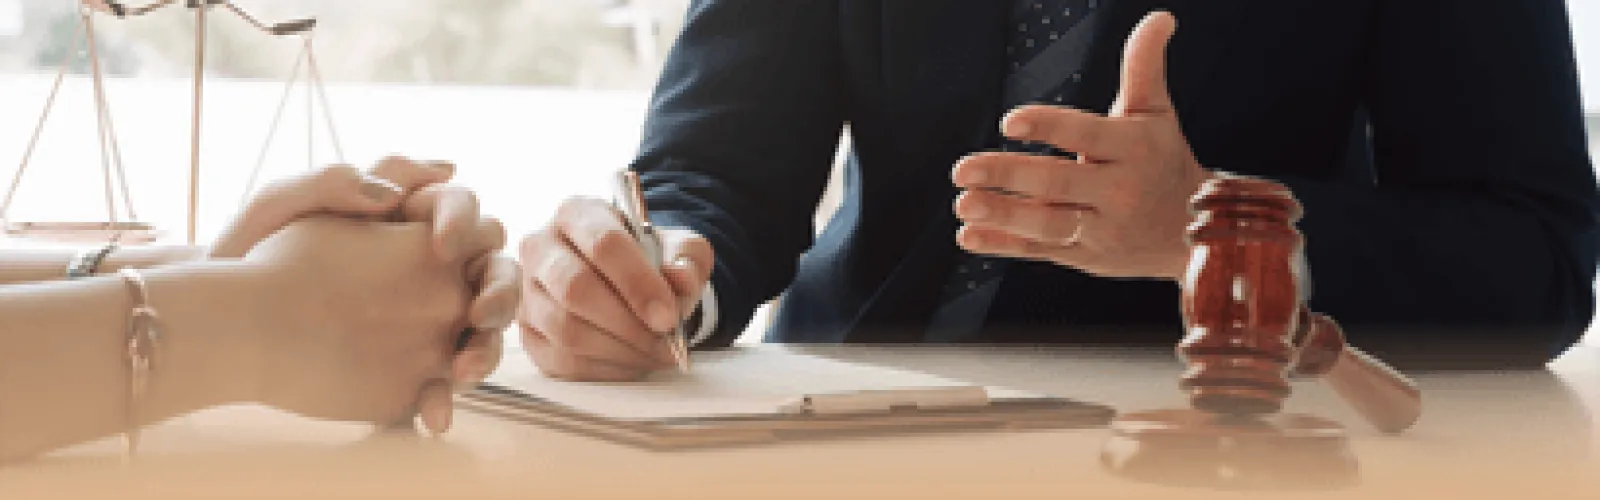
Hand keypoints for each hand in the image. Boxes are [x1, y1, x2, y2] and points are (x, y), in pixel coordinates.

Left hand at [218, 158, 517, 431]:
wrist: (222, 322)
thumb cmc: (250, 252)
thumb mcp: (284, 205)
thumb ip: (337, 182)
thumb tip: (396, 196)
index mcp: (407, 218)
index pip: (461, 207)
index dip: (461, 222)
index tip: (440, 247)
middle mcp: (430, 269)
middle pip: (492, 270)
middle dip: (500, 292)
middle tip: (480, 314)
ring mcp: (427, 321)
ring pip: (481, 331)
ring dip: (487, 349)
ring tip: (463, 371)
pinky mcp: (412, 366)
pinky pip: (443, 381)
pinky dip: (445, 400)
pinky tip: (433, 415)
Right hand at [517, 197, 712, 380]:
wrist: (624, 280)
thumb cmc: (648, 259)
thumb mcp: (678, 248)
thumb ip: (687, 258)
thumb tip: (681, 278)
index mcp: (578, 214)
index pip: (604, 244)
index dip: (638, 284)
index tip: (668, 316)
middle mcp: (541, 247)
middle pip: (575, 288)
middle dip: (628, 323)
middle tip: (664, 341)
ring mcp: (527, 291)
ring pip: (565, 328)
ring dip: (618, 350)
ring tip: (654, 353)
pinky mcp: (528, 331)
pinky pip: (561, 359)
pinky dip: (604, 369)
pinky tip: (633, 363)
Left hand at [951, 11, 1212, 279]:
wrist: (1193, 233)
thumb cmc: (1162, 159)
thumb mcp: (1156, 113)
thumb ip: (1144, 66)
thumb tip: (1159, 17)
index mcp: (1133, 149)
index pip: (1086, 135)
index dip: (1049, 126)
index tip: (1009, 121)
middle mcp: (1118, 192)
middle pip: (1058, 184)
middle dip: (1009, 177)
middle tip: (962, 169)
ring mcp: (1100, 230)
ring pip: (1048, 225)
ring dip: (1003, 216)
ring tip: (962, 204)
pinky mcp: (1083, 256)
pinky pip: (1039, 252)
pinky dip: (1003, 245)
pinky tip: (968, 236)